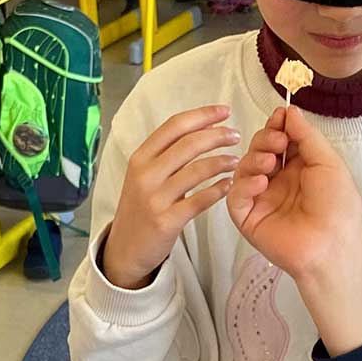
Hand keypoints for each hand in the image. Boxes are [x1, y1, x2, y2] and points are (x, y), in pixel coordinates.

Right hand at [98, 104, 238, 288]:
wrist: (124, 249)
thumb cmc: (140, 208)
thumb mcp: (143, 176)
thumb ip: (165, 154)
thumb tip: (201, 128)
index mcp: (140, 157)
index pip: (174, 125)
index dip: (202, 115)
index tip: (225, 111)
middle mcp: (145, 174)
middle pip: (188, 143)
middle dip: (218, 135)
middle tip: (236, 135)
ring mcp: (155, 198)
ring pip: (198, 170)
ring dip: (222, 162)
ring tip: (237, 161)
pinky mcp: (166, 221)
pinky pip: (200, 200)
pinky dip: (218, 190)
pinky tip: (229, 185)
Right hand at [226, 104, 361, 278]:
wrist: (332, 244)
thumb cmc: (338, 206)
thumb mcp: (328, 161)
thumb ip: (306, 135)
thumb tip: (290, 111)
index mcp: (300, 169)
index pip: (280, 140)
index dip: (276, 126)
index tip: (279, 117)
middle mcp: (279, 182)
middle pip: (259, 150)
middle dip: (265, 139)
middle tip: (278, 142)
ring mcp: (262, 199)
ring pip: (244, 169)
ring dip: (254, 158)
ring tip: (270, 162)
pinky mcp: (248, 218)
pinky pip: (235, 196)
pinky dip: (243, 184)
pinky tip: (260, 182)